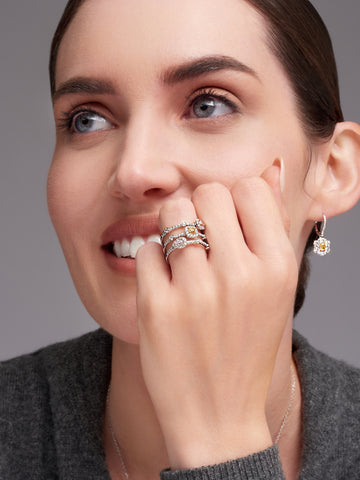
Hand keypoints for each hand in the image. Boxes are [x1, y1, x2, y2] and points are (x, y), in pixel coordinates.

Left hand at [135, 162, 297, 469]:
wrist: (218, 416)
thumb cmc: (247, 347)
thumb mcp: (275, 288)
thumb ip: (271, 225)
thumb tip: (269, 166)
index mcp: (277, 267)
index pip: (248, 188)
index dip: (233, 200)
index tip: (226, 222)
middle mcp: (239, 275)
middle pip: (207, 192)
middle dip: (201, 209)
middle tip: (201, 238)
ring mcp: (196, 291)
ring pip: (172, 213)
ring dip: (173, 228)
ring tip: (182, 258)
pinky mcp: (156, 306)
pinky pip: (147, 249)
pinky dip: (153, 261)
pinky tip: (165, 284)